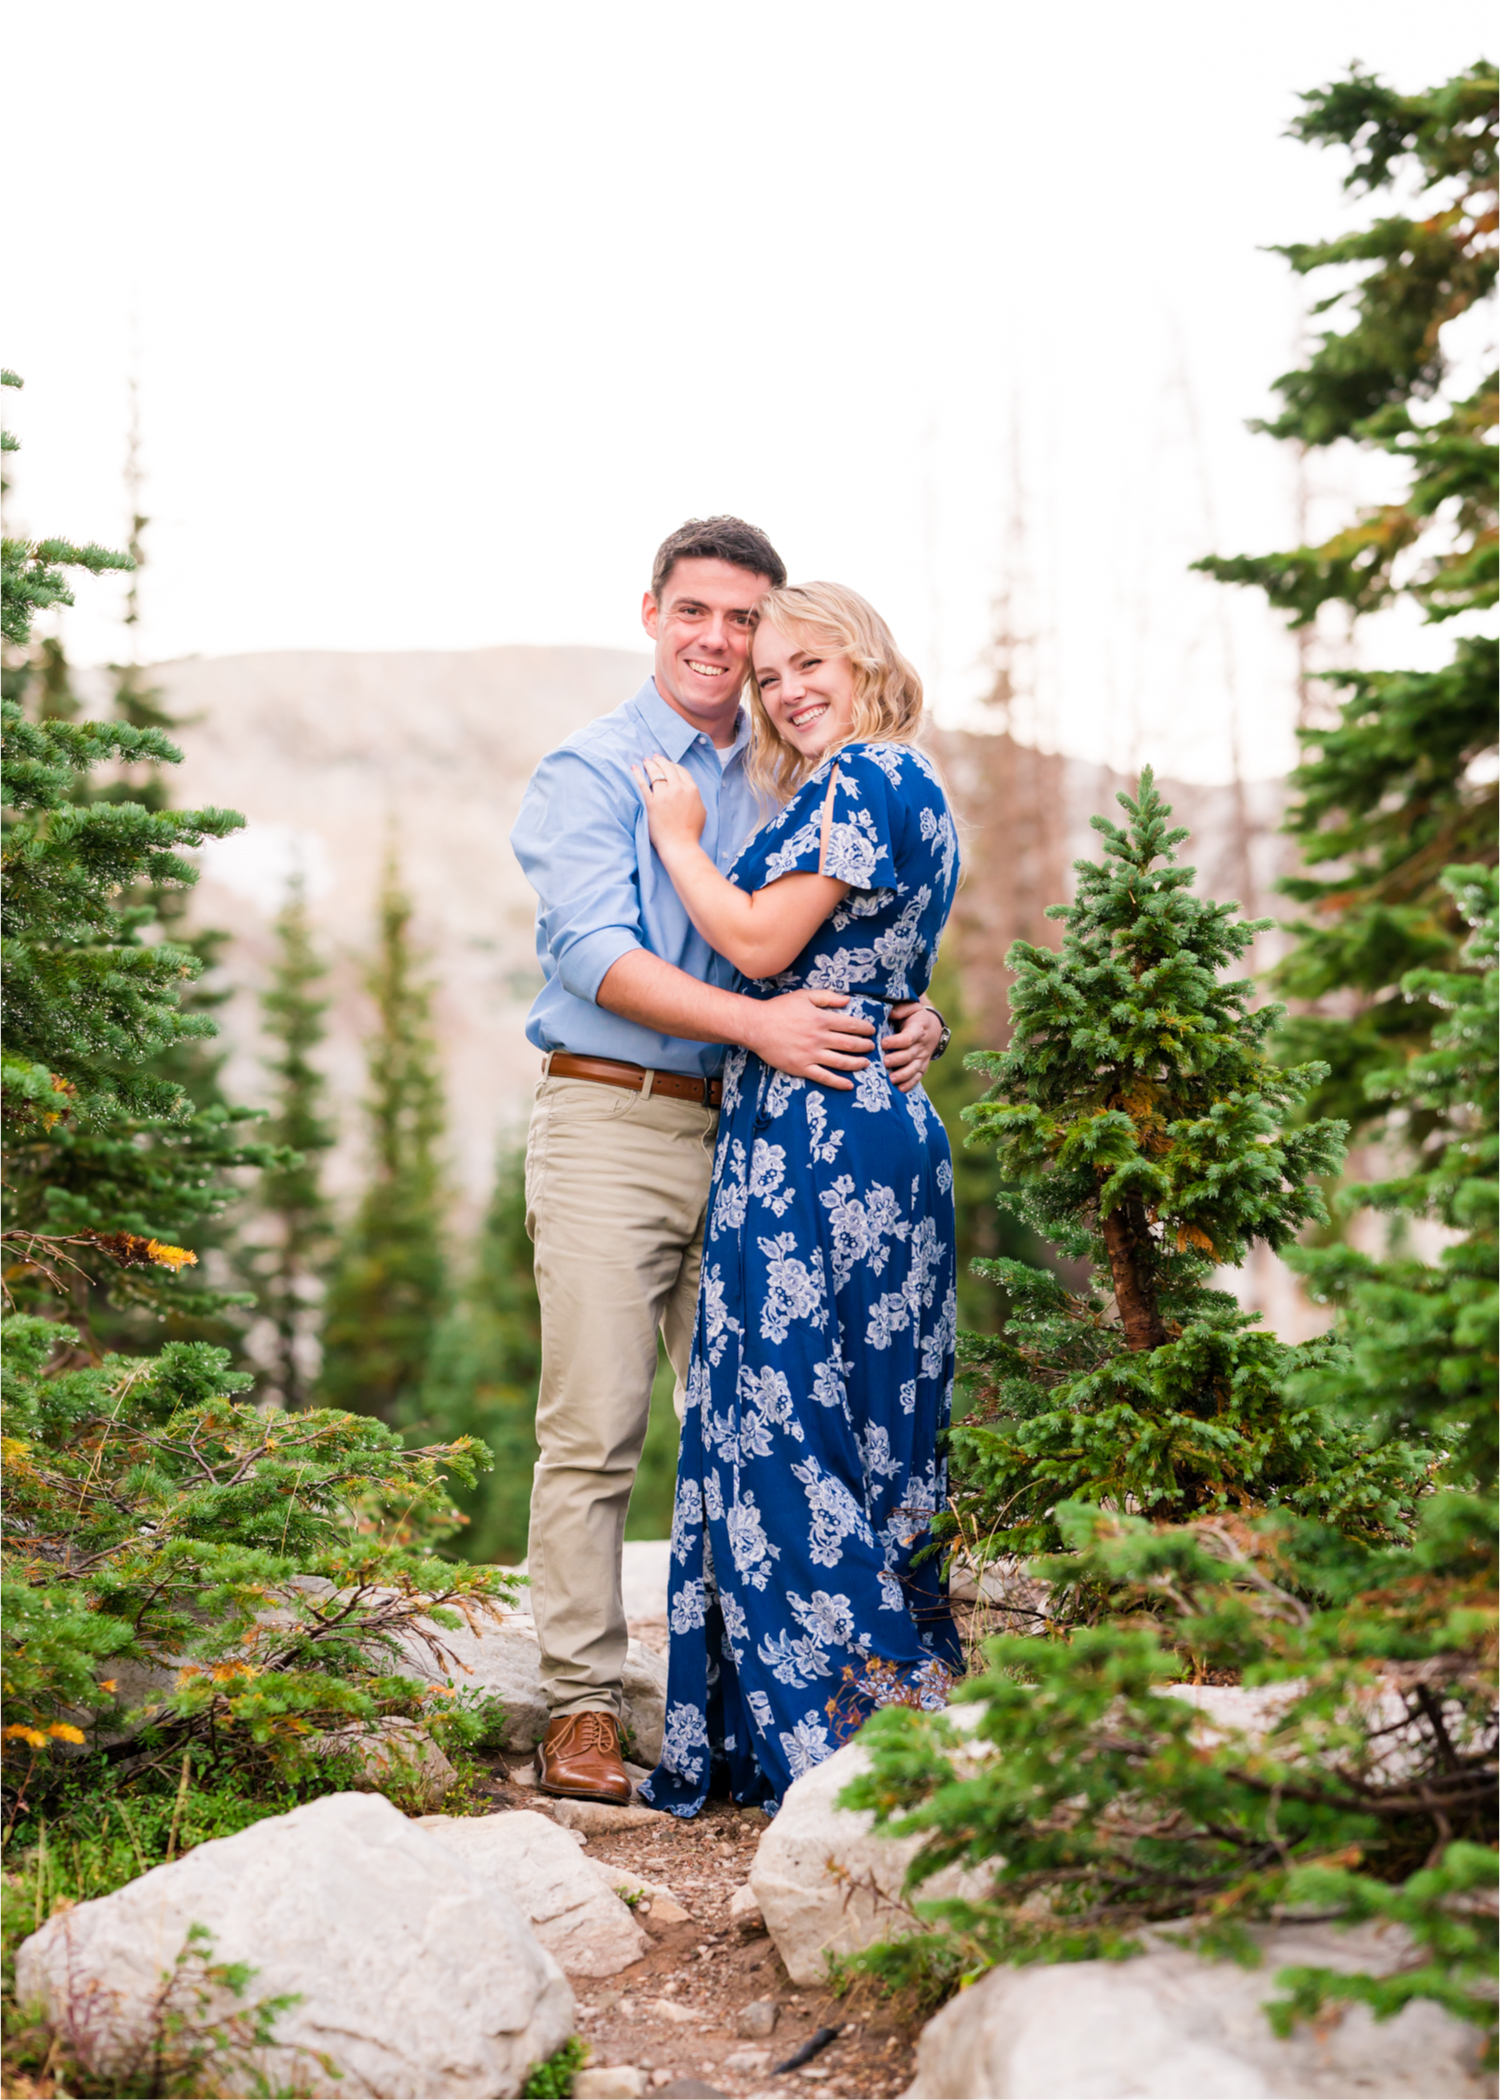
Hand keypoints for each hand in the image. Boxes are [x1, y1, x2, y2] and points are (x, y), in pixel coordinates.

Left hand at [631, 755, 705, 854]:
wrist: (680, 845)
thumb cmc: (691, 832)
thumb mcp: (701, 810)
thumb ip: (695, 796)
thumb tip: (689, 788)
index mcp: (691, 789)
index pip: (680, 770)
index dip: (673, 765)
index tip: (667, 763)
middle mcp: (678, 789)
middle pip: (668, 768)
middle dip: (660, 760)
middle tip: (654, 757)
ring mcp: (663, 796)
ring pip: (655, 774)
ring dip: (649, 765)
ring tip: (645, 761)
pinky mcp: (650, 803)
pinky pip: (642, 785)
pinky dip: (637, 774)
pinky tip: (634, 768)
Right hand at [739, 988, 875, 1090]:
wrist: (756, 1026)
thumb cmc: (779, 1009)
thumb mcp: (804, 996)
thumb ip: (827, 997)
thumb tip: (848, 1000)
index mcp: (822, 1019)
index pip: (851, 1025)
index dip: (865, 1028)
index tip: (871, 1030)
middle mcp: (820, 1038)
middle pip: (850, 1044)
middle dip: (865, 1046)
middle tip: (872, 1047)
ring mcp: (811, 1055)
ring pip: (841, 1062)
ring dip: (857, 1063)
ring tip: (866, 1063)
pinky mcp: (802, 1068)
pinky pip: (824, 1077)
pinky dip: (839, 1082)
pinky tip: (849, 1085)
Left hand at [882, 1002, 944, 1092]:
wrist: (932, 1028)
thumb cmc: (915, 1017)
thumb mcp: (911, 1007)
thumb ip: (901, 1009)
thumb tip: (891, 1014)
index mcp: (918, 1029)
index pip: (908, 1038)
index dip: (896, 1042)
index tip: (883, 1043)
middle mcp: (922, 1045)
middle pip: (909, 1055)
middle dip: (897, 1060)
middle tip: (884, 1062)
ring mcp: (923, 1057)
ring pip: (914, 1069)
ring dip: (903, 1075)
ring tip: (891, 1079)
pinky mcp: (922, 1066)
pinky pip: (918, 1076)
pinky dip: (910, 1084)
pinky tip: (900, 1089)